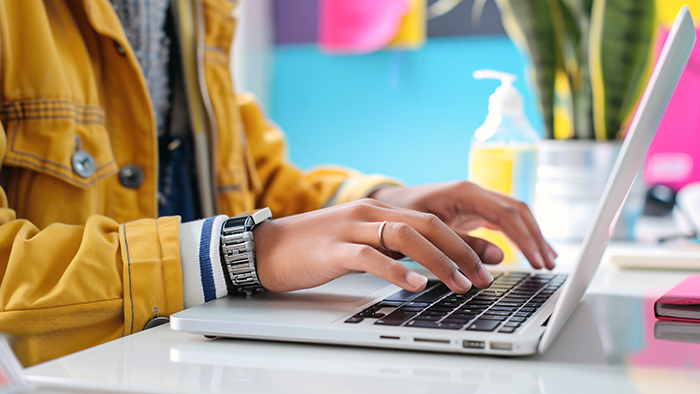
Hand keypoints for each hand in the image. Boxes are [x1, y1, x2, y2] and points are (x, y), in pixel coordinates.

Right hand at [254, 199, 493, 293]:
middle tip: (482, 277)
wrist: (268, 248)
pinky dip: (397, 271)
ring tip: (459, 284)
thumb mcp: (358, 242)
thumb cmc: (314, 249)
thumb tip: (425, 265)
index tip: (486, 264)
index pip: (431, 221)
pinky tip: (415, 286)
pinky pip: (371, 256)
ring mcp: (351, 228)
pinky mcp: (334, 249)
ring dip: (439, 261)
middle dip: (461, 252)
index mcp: (378, 210)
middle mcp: (369, 213)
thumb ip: (389, 247)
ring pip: (406, 236)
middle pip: (427, 225)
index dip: (462, 242)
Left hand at [371, 181, 556, 269]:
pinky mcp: (474, 209)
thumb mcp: (429, 233)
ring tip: (548, 260)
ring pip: (514, 213)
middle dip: (535, 238)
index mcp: (465, 192)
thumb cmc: (401, 215)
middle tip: (548, 265)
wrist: (385, 204)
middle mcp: (474, 191)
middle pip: (517, 211)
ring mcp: (476, 199)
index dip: (525, 239)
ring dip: (532, 236)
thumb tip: (501, 257)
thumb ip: (462, 245)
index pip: (506, 214)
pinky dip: (520, 234)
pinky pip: (504, 219)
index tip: (536, 261)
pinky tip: (531, 251)